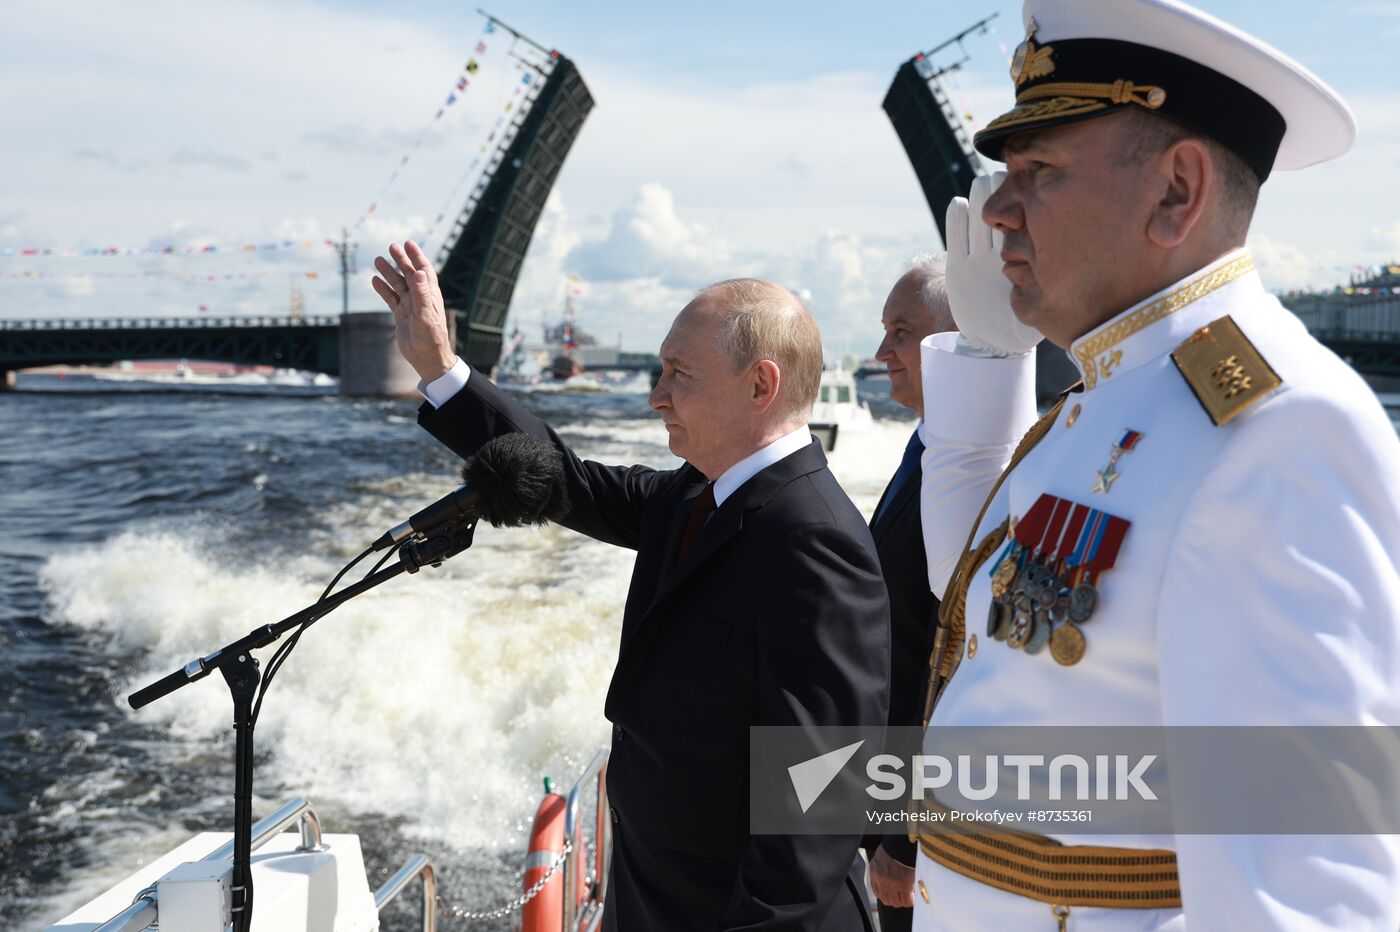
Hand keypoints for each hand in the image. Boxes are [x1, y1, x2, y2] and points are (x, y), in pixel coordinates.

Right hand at [371, 241, 456, 382]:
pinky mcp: (401, 316)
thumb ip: (422, 293)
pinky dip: (383, 290)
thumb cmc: (431, 337)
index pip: (424, 270)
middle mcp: (420, 298)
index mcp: (430, 295)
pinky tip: (374, 280)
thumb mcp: (426, 314)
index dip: (417, 257)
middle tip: (391, 246)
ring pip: (397, 285)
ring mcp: (410, 306)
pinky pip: (390, 299)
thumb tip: (419, 272)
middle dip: (401, 260)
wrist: (426, 358)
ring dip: (388, 273)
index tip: (408, 244)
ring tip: (377, 260)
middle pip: (409, 274)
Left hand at [868, 845, 915, 908]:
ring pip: (896, 902)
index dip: (885, 895)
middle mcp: (881, 879)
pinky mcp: (904, 885)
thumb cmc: (894, 847)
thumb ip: (882, 868)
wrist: (903, 844)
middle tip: (901, 896)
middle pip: (886, 900)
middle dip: (894, 899)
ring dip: (903, 900)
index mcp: (874, 871)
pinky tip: (913, 896)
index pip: (877, 891)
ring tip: (908, 895)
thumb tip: (889, 875)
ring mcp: (892, 884)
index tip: (891, 895)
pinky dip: (911, 900)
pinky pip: (907, 901)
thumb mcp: (882, 856)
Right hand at [945, 172, 1043, 356]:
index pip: (1030, 211)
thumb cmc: (1033, 322)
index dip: (1031, 194)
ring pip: (981, 213)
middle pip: (1005, 204)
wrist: (996, 341)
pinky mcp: (958, 266)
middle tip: (1010, 182)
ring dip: (981, 197)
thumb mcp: (1051, 298)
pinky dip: (956, 218)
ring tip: (984, 189)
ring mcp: (980, 254)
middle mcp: (1003, 247)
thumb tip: (1095, 260)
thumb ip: (1061, 278)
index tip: (1039, 184)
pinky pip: (956, 235)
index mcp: (1027, 250)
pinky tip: (960, 205)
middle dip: (1006, 189)